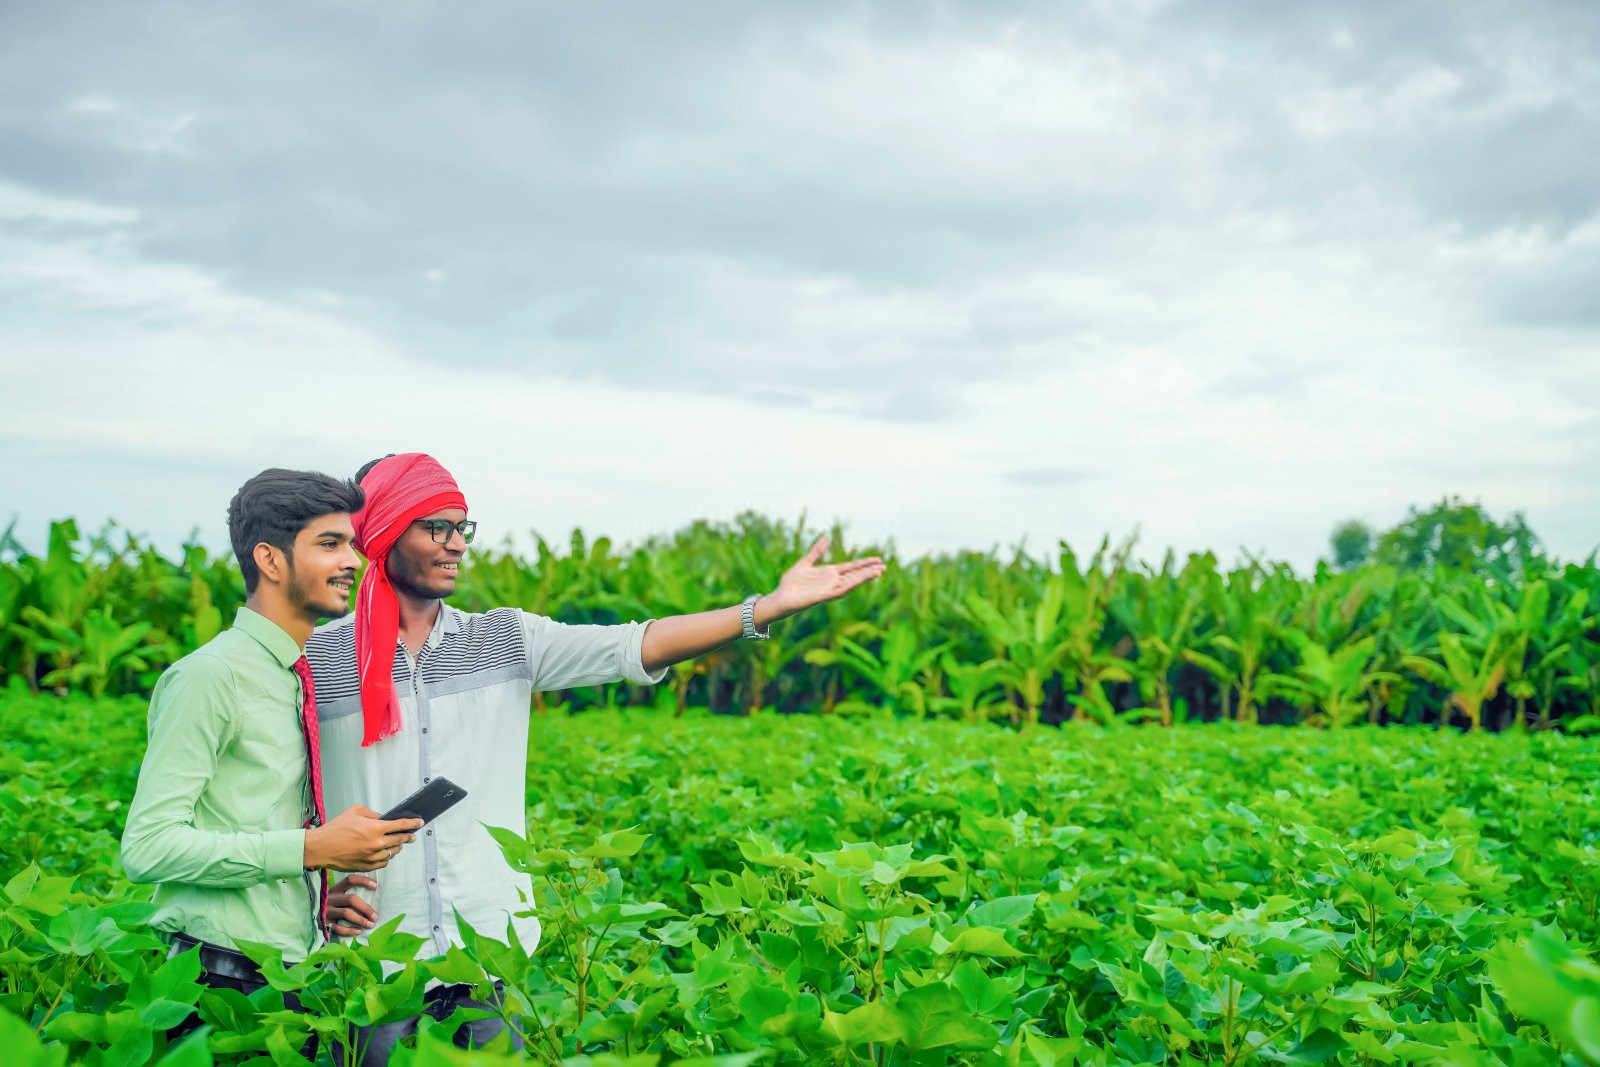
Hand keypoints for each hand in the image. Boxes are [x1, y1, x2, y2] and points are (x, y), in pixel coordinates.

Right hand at [304, 805, 421, 871]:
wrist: (320, 847)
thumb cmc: (335, 828)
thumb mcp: (355, 811)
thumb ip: (372, 814)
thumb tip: (383, 818)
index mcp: (375, 828)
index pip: (401, 825)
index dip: (413, 824)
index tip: (420, 822)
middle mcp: (376, 844)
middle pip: (400, 841)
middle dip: (408, 837)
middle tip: (412, 835)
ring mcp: (371, 857)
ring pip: (392, 853)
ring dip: (397, 848)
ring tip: (399, 844)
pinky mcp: (366, 866)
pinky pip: (383, 863)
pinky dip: (386, 857)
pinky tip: (385, 853)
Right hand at [328, 874, 378, 936]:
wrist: (307, 920)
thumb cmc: (329, 908)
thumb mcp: (336, 898)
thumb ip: (348, 896)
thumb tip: (372, 896)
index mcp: (334, 890)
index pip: (350, 880)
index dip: (363, 881)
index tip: (376, 886)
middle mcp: (329, 899)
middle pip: (351, 899)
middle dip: (366, 908)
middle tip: (375, 916)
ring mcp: (325, 911)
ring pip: (346, 913)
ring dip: (361, 920)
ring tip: (370, 924)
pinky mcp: (323, 924)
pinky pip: (338, 928)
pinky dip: (350, 930)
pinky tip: (358, 931)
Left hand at [768, 537, 884, 617]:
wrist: (780, 596)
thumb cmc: (790, 583)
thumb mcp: (805, 563)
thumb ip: (816, 552)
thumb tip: (825, 538)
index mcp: (829, 573)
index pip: (851, 567)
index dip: (864, 564)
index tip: (877, 559)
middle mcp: (832, 581)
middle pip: (855, 575)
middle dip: (869, 571)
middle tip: (884, 567)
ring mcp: (829, 589)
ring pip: (851, 582)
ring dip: (863, 578)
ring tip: (877, 572)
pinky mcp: (823, 596)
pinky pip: (839, 590)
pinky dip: (849, 585)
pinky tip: (858, 580)